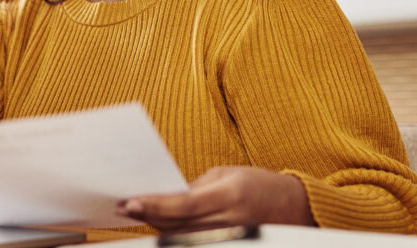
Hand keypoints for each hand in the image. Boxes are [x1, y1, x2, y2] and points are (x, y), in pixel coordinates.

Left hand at [116, 166, 315, 230]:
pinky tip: (156, 224)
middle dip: (146, 215)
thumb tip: (163, 196)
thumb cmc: (259, 184)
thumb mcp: (226, 174)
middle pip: (176, 223)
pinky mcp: (228, 245)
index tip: (129, 202)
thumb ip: (194, 188)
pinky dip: (171, 232)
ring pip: (180, 236)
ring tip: (133, 213)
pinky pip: (192, 240)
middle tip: (122, 206)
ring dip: (154, 225)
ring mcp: (229, 237)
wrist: (294, 207)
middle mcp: (228, 221)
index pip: (183, 204)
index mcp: (228, 196)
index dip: (153, 205)